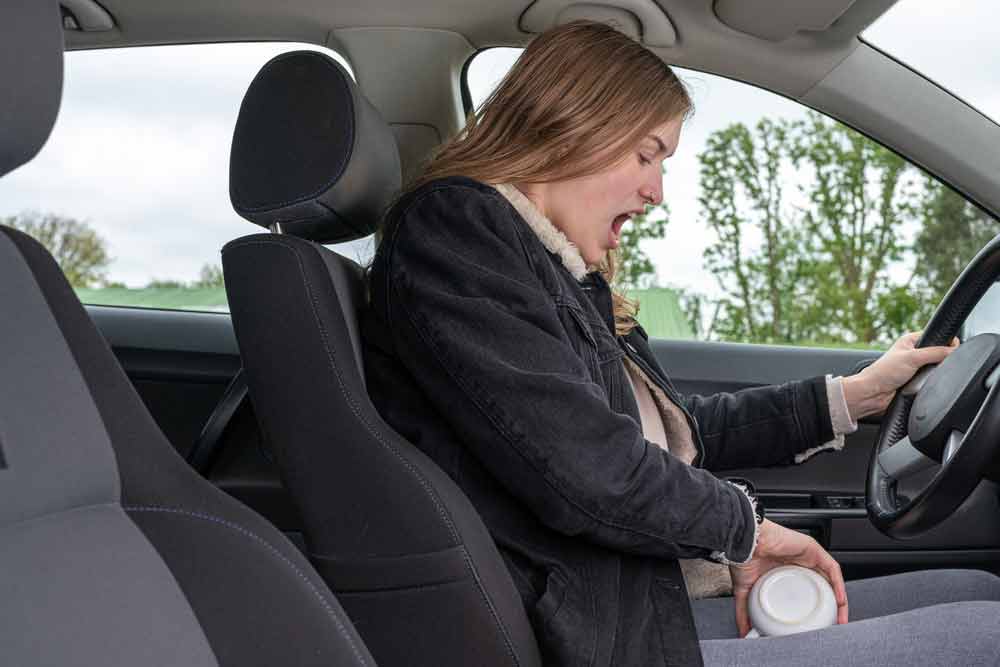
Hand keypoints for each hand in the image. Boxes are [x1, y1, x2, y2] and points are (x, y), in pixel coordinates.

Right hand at [730, 519, 847, 637]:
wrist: (744, 541)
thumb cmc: (743, 557)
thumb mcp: (746, 591)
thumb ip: (745, 612)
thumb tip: (743, 631)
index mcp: (784, 571)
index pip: (807, 591)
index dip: (815, 608)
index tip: (818, 624)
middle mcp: (798, 563)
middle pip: (822, 586)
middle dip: (831, 606)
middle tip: (832, 624)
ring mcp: (806, 556)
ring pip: (830, 578)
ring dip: (838, 598)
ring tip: (840, 616)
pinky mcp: (813, 549)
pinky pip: (832, 568)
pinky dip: (838, 584)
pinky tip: (839, 599)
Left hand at [843, 331, 958, 419]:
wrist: (873, 394)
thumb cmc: (884, 372)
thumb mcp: (912, 358)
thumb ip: (935, 353)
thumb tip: (954, 350)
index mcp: (911, 341)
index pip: (937, 336)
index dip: (947, 342)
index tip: (953, 349)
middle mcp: (914, 353)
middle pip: (939, 353)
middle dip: (943, 359)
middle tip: (938, 365)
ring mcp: (916, 367)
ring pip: (937, 368)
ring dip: (936, 373)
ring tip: (928, 376)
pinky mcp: (916, 381)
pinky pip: (932, 380)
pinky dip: (932, 382)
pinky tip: (928, 384)